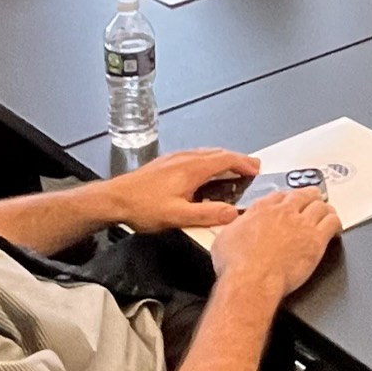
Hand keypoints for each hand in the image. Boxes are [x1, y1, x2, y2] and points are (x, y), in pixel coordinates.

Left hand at [99, 148, 257, 233]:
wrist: (115, 199)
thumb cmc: (143, 207)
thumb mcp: (178, 216)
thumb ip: (207, 214)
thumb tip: (232, 213)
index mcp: (192, 169)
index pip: (226, 160)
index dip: (244, 163)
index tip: (256, 169)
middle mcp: (185, 159)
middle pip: (218, 154)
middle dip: (237, 159)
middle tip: (250, 168)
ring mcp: (175, 159)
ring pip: (206, 154)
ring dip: (223, 160)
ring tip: (232, 170)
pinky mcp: (166, 163)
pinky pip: (195, 156)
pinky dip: (208, 161)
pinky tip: (204, 172)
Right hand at [210, 188, 340, 300]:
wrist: (251, 281)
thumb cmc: (236, 265)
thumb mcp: (225, 238)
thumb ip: (235, 227)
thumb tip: (235, 227)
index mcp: (262, 209)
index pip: (280, 195)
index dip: (287, 197)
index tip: (289, 200)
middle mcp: (284, 212)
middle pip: (303, 195)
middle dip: (309, 196)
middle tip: (313, 197)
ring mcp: (302, 224)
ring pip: (321, 206)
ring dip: (325, 207)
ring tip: (327, 210)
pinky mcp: (315, 240)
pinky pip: (332, 223)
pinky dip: (335, 223)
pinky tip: (336, 227)